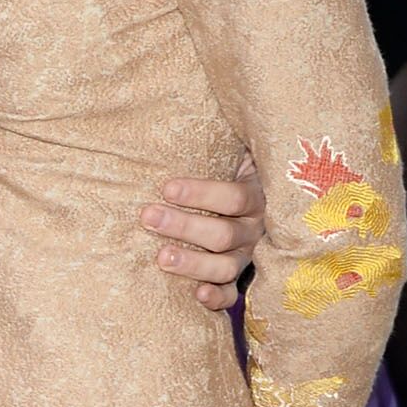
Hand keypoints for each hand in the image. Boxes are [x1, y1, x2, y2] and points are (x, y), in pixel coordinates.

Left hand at [143, 152, 265, 314]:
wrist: (258, 202)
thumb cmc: (230, 173)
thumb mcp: (233, 154)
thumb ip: (219, 142)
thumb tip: (182, 108)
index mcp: (256, 197)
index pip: (234, 197)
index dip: (201, 194)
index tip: (166, 188)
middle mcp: (255, 229)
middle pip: (223, 234)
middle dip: (184, 226)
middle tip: (148, 217)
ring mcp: (248, 257)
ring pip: (225, 267)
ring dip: (193, 264)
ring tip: (161, 258)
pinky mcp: (239, 280)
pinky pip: (233, 295)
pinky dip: (217, 299)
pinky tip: (198, 296)